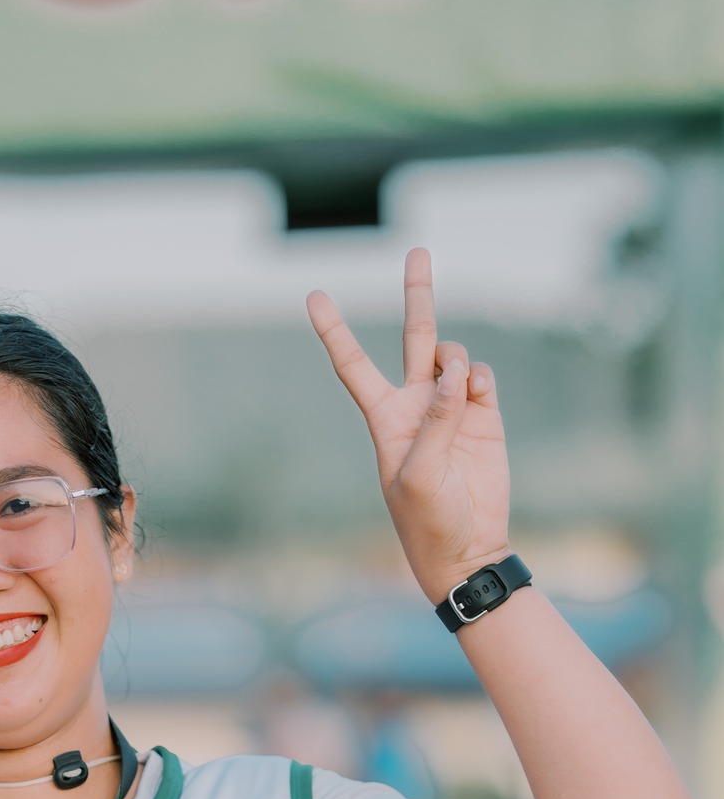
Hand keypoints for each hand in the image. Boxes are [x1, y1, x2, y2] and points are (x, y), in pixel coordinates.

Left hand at [307, 247, 510, 605]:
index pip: (353, 366)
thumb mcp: (418, 475)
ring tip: (458, 391)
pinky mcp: (484, 416)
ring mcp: (452, 407)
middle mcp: (416, 406)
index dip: (335, 332)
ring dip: (455, 360)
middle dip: (418, 293)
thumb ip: (435, 420)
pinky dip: (478, 378)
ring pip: (453, 353)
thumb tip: (455, 372)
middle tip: (418, 249)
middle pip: (415, 337)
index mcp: (385, 420)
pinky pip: (481, 374)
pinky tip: (475, 397)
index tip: (314, 295)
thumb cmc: (428, 521)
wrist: (468, 549)